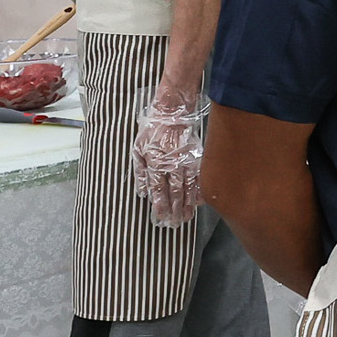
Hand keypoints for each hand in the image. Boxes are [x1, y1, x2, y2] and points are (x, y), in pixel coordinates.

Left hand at [133, 97, 207, 227]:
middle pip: (174, 192)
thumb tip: (142, 192)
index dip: (160, 205)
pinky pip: (198, 176)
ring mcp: (184, 161)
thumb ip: (140, 172)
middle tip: (176, 223)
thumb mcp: (138, 149)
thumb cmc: (152, 130)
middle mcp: (170, 164)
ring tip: (187, 217)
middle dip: (175, 209)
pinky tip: (199, 200)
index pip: (157, 189)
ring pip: (187, 187)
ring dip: (187, 204)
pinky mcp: (195, 156)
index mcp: (155, 163)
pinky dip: (199, 189)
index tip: (161, 217)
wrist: (172, 112)